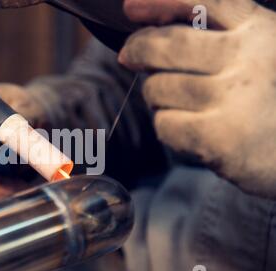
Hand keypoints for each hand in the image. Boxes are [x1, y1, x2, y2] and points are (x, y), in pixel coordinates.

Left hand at [119, 0, 275, 197]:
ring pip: (159, 87)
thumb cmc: (270, 102)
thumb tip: (152, 30)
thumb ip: (219, 36)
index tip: (128, 8)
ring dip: (154, 94)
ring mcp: (233, 99)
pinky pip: (164, 124)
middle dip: (138, 49)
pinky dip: (166, 125)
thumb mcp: (259, 54)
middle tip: (128, 56)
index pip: (205, 2)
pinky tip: (187, 128)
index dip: (159, 2)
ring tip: (174, 102)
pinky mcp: (218, 138)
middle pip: (170, 45)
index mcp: (260, 31)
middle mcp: (248, 60)